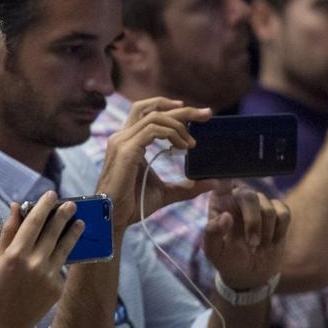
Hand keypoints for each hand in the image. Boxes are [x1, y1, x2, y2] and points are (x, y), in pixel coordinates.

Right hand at [0, 191, 83, 327]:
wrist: (6, 324)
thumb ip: (8, 232)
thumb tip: (15, 206)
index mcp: (15, 254)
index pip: (34, 222)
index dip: (44, 206)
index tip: (52, 194)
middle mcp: (34, 263)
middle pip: (53, 232)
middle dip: (63, 215)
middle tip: (72, 204)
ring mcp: (48, 276)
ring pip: (64, 248)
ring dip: (73, 233)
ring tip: (80, 223)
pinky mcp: (58, 288)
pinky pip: (61, 268)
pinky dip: (60, 260)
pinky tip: (62, 254)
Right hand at [97, 96, 213, 229]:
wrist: (115, 218)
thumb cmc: (134, 205)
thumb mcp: (166, 193)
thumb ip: (186, 186)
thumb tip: (212, 182)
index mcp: (130, 141)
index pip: (149, 112)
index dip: (172, 109)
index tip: (197, 116)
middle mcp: (123, 136)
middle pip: (152, 108)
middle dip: (183, 109)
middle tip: (206, 114)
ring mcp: (122, 141)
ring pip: (154, 116)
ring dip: (179, 125)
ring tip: (192, 144)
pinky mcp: (126, 150)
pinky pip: (152, 130)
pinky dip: (171, 134)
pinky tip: (182, 148)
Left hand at [203, 183, 290, 291]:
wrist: (250, 273)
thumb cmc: (227, 259)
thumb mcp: (214, 251)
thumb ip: (213, 233)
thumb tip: (226, 216)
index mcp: (220, 203)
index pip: (220, 181)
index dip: (224, 179)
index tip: (225, 186)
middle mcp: (239, 198)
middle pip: (249, 196)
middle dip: (253, 222)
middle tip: (252, 244)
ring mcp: (259, 203)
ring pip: (268, 207)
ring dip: (266, 232)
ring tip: (259, 249)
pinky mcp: (278, 211)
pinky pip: (284, 212)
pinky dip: (279, 231)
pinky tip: (272, 243)